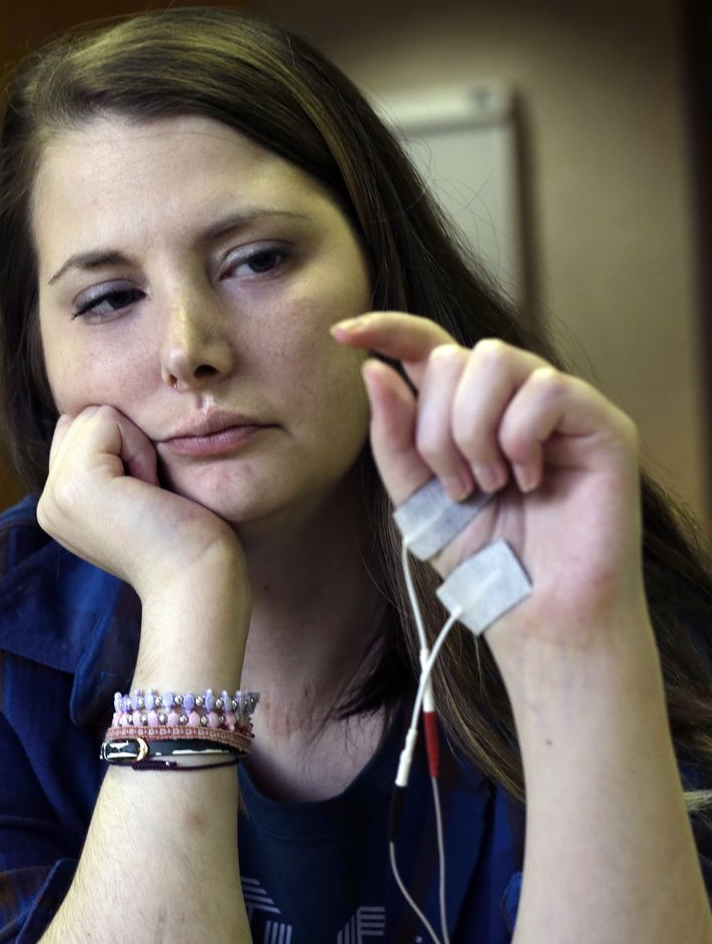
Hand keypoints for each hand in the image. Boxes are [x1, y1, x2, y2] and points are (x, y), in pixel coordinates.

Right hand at [36, 405, 247, 601]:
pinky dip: (139, 448)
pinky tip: (149, 491)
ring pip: (93, 416)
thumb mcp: (136, 496)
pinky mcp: (75, 483)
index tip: (146, 500)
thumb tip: (106, 418)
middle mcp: (48, 502)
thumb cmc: (187, 541)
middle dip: (127, 444)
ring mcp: (55, 495)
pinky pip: (107, 421)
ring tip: (148, 496)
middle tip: (148, 498)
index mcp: (60, 507)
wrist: (197, 583)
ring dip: (135, 446)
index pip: (79, 433)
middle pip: (82, 418)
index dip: (124, 449)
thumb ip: (109, 462)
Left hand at [332, 313, 645, 646]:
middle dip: (436, 428)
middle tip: (457, 485)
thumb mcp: (416, 498)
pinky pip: (547, 389)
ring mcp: (561, 406)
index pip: (429, 345)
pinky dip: (521, 439)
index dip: (387, 329)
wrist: (535, 614)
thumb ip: (394, 437)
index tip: (342, 335)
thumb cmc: (483, 559)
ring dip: (473, 432)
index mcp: (469, 408)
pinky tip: (529, 482)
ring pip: (496, 360)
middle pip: (454, 357)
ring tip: (489, 485)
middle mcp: (515, 397)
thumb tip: (373, 368)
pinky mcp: (603, 424)